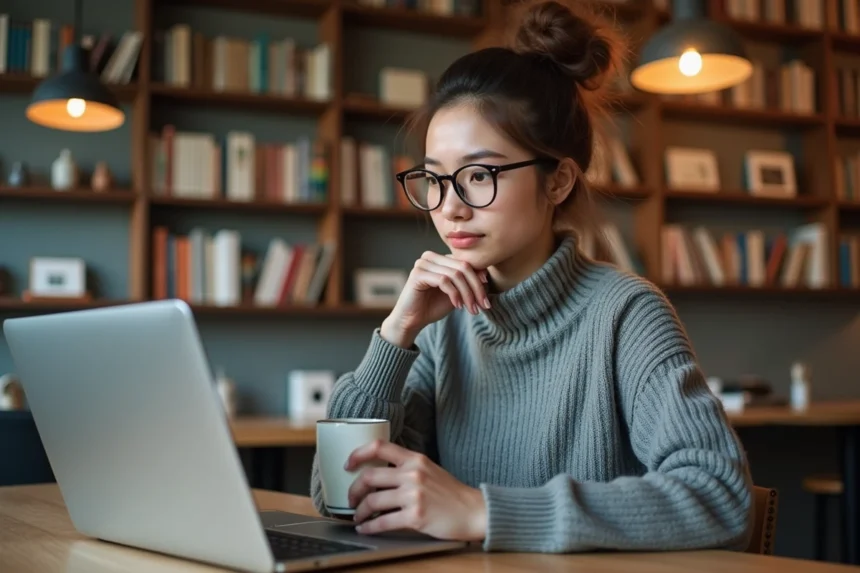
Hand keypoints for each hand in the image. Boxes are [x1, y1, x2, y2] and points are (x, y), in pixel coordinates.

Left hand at [345, 440, 486, 541]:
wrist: (473, 511)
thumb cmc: (451, 493)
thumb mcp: (429, 470)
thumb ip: (407, 468)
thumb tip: (379, 475)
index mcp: (415, 459)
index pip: (379, 446)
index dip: (357, 454)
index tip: (347, 464)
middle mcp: (413, 474)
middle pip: (369, 477)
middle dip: (353, 490)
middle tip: (351, 499)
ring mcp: (414, 495)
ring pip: (373, 501)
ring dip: (359, 512)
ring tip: (358, 518)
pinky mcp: (415, 516)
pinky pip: (383, 522)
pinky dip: (370, 528)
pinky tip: (366, 529)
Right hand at [381, 251, 489, 347]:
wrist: (411, 321)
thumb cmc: (433, 306)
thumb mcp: (457, 293)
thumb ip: (468, 282)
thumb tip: (486, 274)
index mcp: (441, 258)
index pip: (467, 263)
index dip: (480, 280)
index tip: (486, 299)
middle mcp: (431, 256)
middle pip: (463, 267)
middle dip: (476, 288)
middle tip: (483, 305)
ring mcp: (423, 263)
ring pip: (456, 274)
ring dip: (467, 294)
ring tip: (472, 309)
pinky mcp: (418, 274)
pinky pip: (444, 281)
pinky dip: (454, 294)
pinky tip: (457, 306)